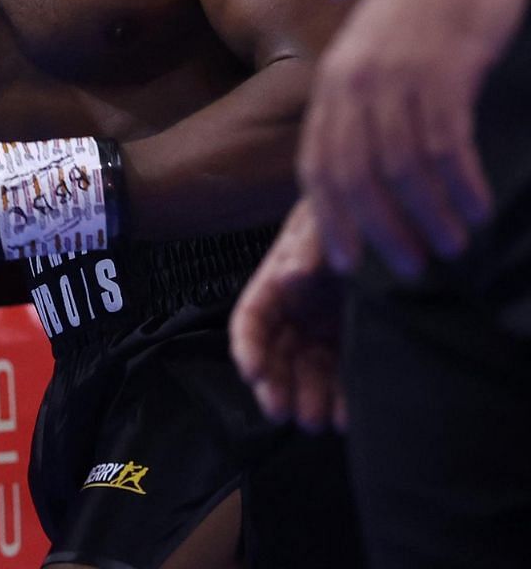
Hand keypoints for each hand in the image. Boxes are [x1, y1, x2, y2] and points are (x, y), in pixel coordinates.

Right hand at [231, 199, 347, 431]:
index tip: (252, 372)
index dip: (248, 348)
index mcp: (276, 285)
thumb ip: (310, 248)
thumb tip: (293, 276)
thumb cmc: (343, 215)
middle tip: (282, 411)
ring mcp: (324, 332)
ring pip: (307, 374)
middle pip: (275, 357)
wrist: (388, 215)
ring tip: (317, 422)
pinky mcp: (354, 344)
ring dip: (307, 399)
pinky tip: (348, 417)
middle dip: (275, 387)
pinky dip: (343, 399)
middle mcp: (295, 314)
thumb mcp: (322, 224)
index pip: (250, 322)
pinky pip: (344, 377)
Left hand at [298, 0, 524, 277]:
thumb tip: (373, 159)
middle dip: (380, 229)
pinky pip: (444, 142)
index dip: (331, 217)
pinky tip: (477, 207)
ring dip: (427, 215)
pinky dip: (459, 183)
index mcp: (332, 82)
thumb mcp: (377, 51)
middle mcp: (353, 83)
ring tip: (451, 247)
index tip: (348, 260)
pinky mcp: (442, 68)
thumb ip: (368, 100)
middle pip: (355, 175)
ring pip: (401, 167)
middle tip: (409, 266)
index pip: (318, 164)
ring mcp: (396, 76)